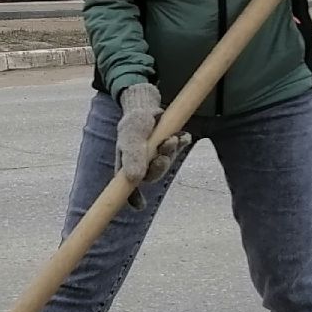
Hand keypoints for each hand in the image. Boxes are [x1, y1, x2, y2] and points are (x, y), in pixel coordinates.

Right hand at [115, 83, 189, 206]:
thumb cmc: (134, 123)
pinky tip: (184, 136)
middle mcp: (142, 164)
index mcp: (127, 165)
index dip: (133, 197)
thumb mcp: (131, 138)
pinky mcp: (169, 146)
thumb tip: (135, 180)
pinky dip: (182, 143)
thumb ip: (133, 158)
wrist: (145, 105)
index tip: (139, 206)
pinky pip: (178, 149)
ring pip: (167, 162)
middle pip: (153, 175)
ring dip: (171, 152)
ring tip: (172, 138)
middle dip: (160, 166)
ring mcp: (156, 155)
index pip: (128, 186)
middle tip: (163, 153)